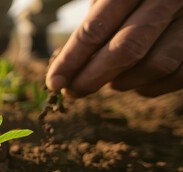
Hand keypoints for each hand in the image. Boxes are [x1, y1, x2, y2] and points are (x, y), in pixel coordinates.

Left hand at [46, 0, 182, 97]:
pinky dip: (151, 87)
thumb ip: (94, 24)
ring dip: (124, 82)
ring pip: (155, 65)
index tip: (54, 82)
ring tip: (110, 82)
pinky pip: (177, 75)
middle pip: (126, 49)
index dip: (71, 60)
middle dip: (93, 77)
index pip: (95, 28)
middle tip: (73, 92)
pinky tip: (136, 83)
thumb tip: (69, 68)